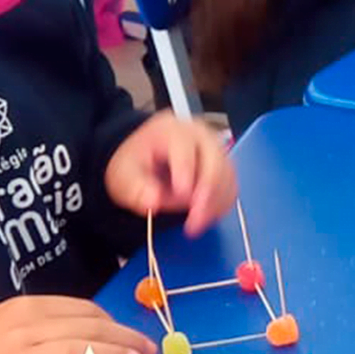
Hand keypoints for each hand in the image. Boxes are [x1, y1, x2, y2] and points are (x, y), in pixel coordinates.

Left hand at [105, 113, 236, 236]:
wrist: (145, 157)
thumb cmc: (136, 163)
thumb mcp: (123, 175)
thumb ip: (136, 189)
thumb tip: (154, 202)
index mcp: (171, 130)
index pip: (184, 147)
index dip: (186, 171)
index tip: (182, 196)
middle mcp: (199, 135)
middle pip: (215, 159)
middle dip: (207, 192)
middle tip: (195, 219)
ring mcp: (215, 149)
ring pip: (227, 174)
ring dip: (215, 202)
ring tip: (196, 223)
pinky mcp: (223, 166)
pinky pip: (231, 185)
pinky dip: (222, 203)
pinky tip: (206, 217)